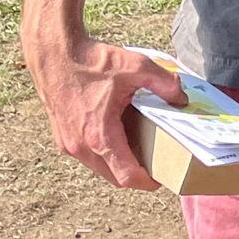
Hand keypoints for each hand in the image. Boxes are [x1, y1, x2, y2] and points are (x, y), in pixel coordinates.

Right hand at [22, 30, 186, 189]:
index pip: (126, 176)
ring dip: (118, 165)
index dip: (146, 182)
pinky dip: (104, 153)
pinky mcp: (63, 138)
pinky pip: (87, 156)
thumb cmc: (93, 61)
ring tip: (139, 149)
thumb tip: (182, 99)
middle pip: (113, 177)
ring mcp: (69, 145)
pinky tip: (118, 134)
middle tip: (155, 164)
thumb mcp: (137, 66)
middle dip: (135, 175)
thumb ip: (164, 83)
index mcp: (100, 136)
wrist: (55, 56)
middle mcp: (81, 147)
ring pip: (99, 168)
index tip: (161, 179)